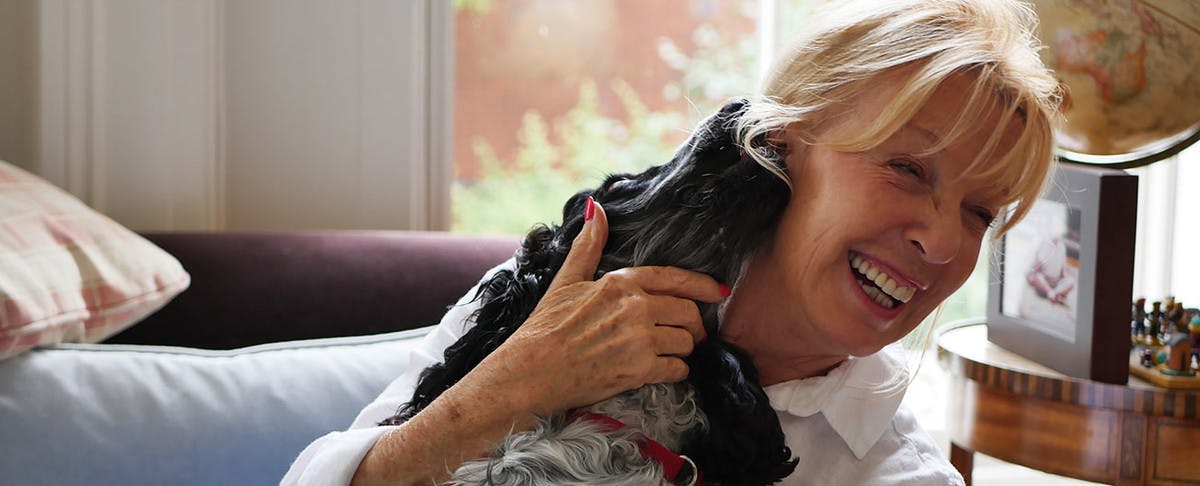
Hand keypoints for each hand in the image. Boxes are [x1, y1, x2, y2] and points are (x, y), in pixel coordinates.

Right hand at [349, 199, 726, 484]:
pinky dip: (675, 371)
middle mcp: (634, 308)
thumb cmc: (546, 326)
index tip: (718, 292)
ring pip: (685, 342)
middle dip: (693, 324)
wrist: (530, 371)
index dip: (702, 286)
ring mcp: (638, 340)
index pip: (675, 279)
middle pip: (688, 312)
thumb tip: (596, 208)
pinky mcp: (639, 370)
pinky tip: (661, 370)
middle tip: (689, 333)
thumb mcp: (566, 280)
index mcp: (620, 283)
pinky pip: (677, 369)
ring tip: (669, 353)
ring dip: (682, 349)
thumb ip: (588, 245)